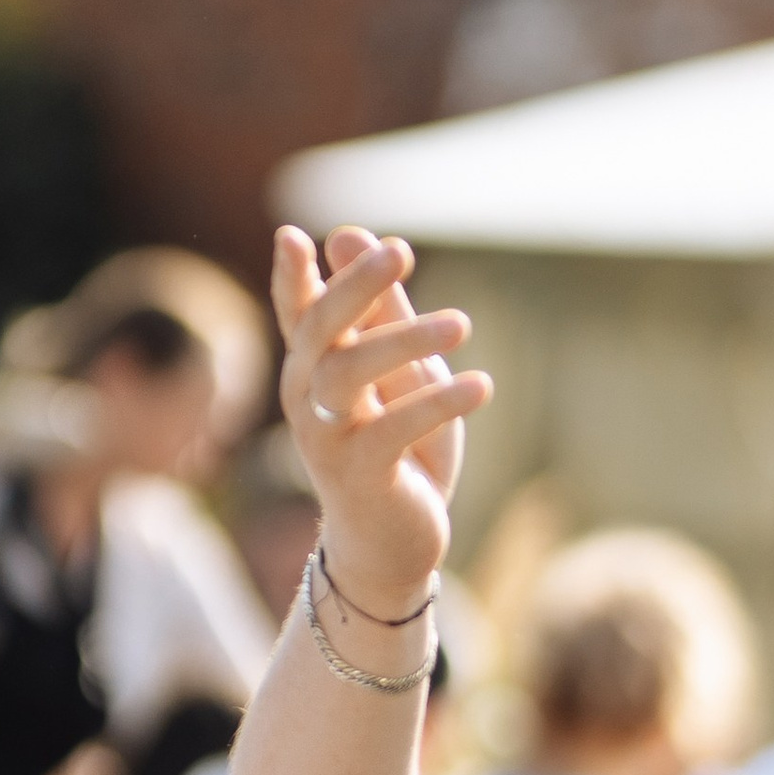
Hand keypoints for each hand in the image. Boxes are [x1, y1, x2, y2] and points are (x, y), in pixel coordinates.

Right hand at [271, 226, 492, 620]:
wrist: (394, 541)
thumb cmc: (399, 448)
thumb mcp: (399, 373)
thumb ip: (382, 312)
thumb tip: (350, 233)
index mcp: (313, 367)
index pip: (297, 312)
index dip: (291, 275)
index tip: (295, 234)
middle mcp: (306, 397)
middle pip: (320, 330)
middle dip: (356, 286)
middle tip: (402, 249)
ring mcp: (326, 437)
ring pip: (348, 372)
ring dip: (405, 339)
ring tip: (463, 323)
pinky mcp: (360, 474)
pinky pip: (393, 429)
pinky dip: (439, 403)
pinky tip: (482, 384)